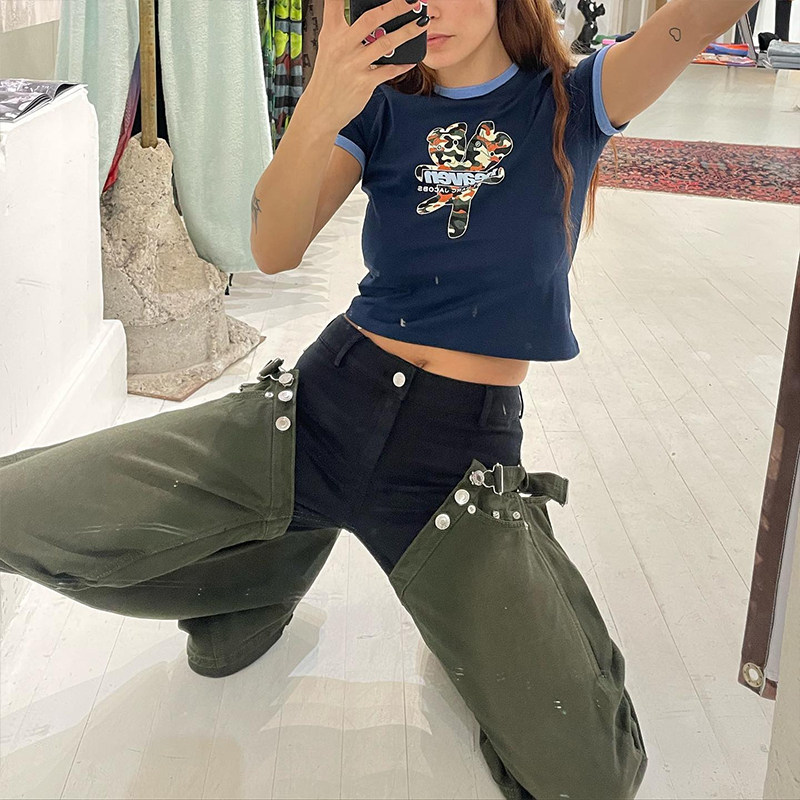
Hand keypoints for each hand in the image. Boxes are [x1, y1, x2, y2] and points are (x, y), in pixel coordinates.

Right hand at [304, 0, 429, 131]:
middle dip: (394, 7)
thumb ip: (343, 28)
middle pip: (370, 19)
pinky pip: (388, 70)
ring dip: (407, 32)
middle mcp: (341, 47)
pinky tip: (412, 59)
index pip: (334, 3)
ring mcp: (353, 65)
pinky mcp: (363, 83)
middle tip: (412, 1)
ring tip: (421, 24)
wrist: (320, 110)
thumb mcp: (328, 48)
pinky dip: (402, 64)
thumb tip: (371, 17)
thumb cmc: (328, 78)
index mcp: (331, 33)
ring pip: (385, 44)